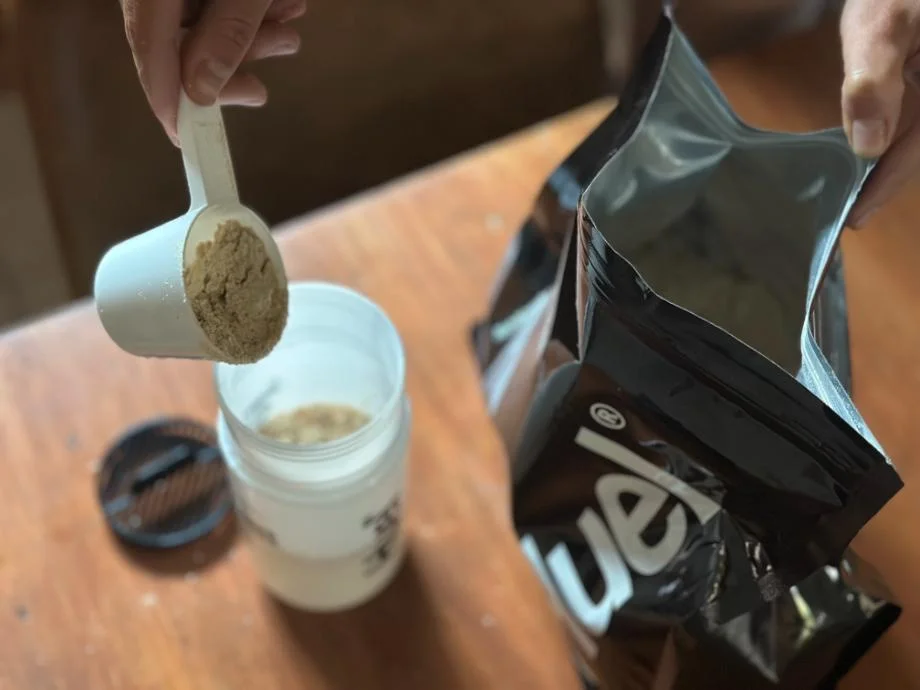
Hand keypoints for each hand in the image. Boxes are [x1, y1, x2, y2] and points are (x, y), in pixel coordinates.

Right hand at [122, 0, 305, 142]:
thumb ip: (227, 33)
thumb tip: (202, 90)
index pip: (148, 47)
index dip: (166, 97)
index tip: (184, 138)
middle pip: (173, 39)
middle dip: (228, 65)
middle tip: (259, 90)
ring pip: (198, 20)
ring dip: (246, 37)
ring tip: (287, 35)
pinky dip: (242, 11)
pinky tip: (280, 7)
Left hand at [841, 0, 919, 226]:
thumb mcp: (883, 24)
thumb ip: (873, 81)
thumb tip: (866, 145)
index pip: (919, 150)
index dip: (887, 185)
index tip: (856, 219)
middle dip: (891, 180)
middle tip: (853, 215)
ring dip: (895, 163)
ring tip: (861, 194)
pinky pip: (918, 120)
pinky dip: (899, 140)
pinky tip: (875, 152)